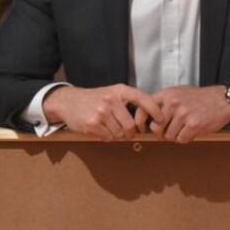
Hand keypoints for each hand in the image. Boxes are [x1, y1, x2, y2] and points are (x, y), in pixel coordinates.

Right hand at [43, 84, 164, 140]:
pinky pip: (108, 138)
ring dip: (117, 135)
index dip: (154, 110)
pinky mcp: (92, 124)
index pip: (142, 99)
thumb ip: (128, 102)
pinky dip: (107, 137)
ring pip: (120, 134)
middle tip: (125, 131)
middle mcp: (111, 100)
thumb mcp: (112, 93)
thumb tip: (149, 119)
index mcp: (119, 91)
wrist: (68, 101)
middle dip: (130, 133)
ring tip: (109, 127)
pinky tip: (101, 130)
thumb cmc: (94, 99)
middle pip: (131, 126)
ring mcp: (101, 112)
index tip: (161, 119)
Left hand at [144, 85, 229, 143]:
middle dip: (161, 133)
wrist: (222, 100)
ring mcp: (183, 114)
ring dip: (176, 136)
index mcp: (166, 94)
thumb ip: (162, 103)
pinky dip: (186, 138)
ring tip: (185, 127)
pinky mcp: (193, 124)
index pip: (143, 109)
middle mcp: (173, 103)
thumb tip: (147, 119)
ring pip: (169, 136)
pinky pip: (181, 139)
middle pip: (156, 128)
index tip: (142, 128)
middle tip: (170, 131)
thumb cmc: (200, 98)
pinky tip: (192, 130)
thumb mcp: (178, 93)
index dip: (141, 122)